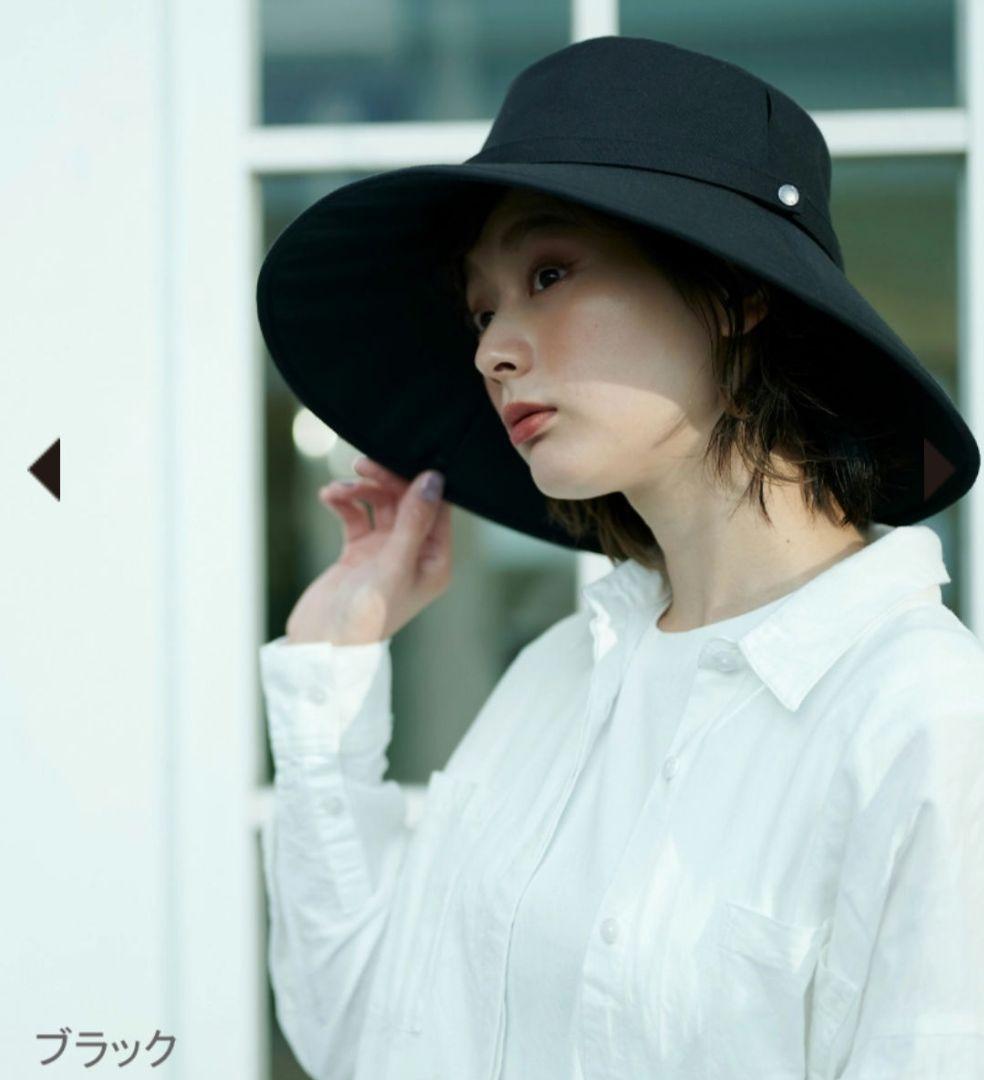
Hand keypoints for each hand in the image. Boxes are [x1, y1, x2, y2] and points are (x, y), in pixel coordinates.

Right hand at [284, 457, 451, 644]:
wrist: (321, 648)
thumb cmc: (365, 619)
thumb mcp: (394, 566)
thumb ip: (413, 522)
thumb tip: (433, 480)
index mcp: (435, 561)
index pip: (437, 508)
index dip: (418, 482)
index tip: (397, 461)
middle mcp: (414, 554)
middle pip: (407, 501)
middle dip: (384, 480)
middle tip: (362, 466)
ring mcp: (385, 552)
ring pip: (380, 505)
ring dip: (359, 491)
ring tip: (337, 489)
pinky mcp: (358, 552)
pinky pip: (356, 515)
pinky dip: (343, 503)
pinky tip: (329, 497)